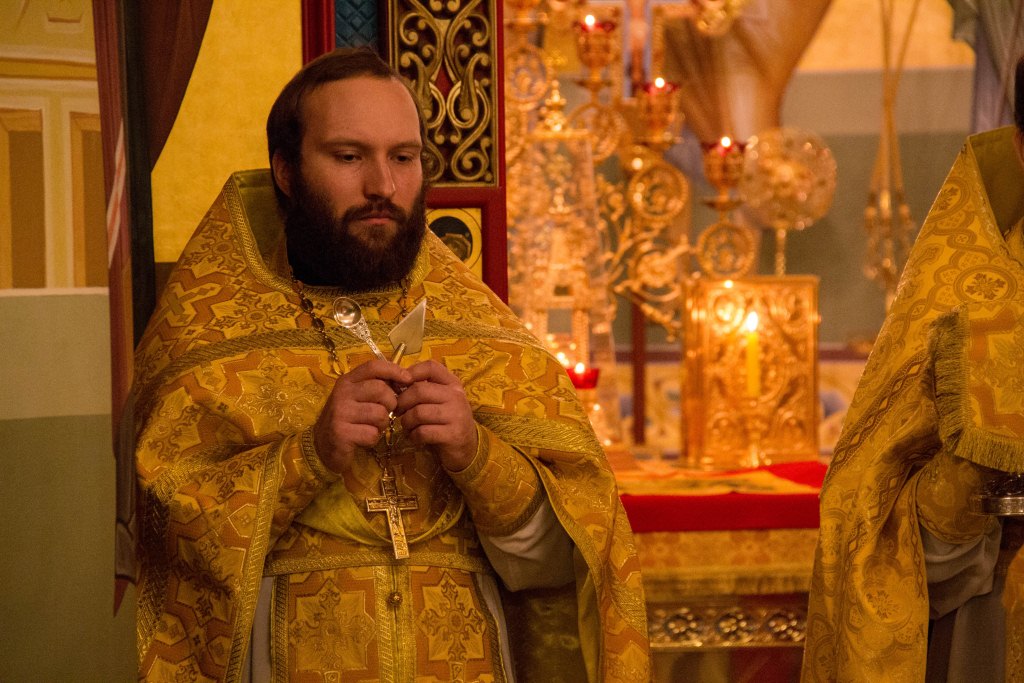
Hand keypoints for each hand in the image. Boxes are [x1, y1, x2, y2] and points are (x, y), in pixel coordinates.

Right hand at [313, 359, 411, 473]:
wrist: (324, 446)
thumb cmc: (349, 419)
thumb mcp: (359, 397)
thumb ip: (377, 386)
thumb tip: (406, 378)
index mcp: (347, 381)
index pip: (373, 367)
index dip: (394, 370)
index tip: (408, 379)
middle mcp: (342, 393)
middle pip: (381, 390)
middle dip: (390, 404)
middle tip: (383, 413)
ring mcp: (340, 413)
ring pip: (380, 414)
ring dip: (382, 424)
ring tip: (371, 427)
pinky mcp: (341, 432)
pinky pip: (372, 434)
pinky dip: (373, 439)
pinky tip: (362, 439)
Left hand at [394, 360, 477, 470]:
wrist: (467, 447)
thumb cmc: (446, 420)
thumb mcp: (440, 400)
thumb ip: (423, 389)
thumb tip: (394, 382)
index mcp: (452, 383)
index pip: (430, 367)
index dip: (411, 372)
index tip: (400, 385)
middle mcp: (456, 396)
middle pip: (419, 390)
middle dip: (402, 402)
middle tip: (398, 411)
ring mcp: (456, 415)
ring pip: (418, 412)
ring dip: (406, 422)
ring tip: (408, 427)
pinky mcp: (453, 434)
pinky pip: (423, 432)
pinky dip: (413, 436)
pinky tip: (415, 438)